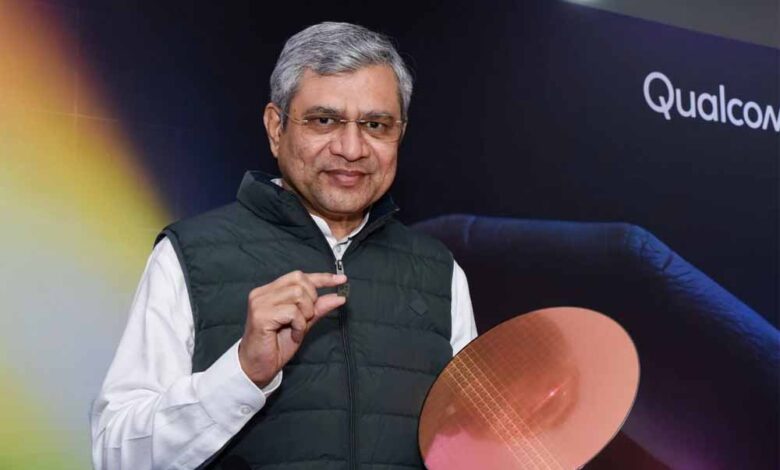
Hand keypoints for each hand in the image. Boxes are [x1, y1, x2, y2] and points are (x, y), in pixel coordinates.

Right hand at [238, 270, 346, 386]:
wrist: (257, 367)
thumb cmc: (276, 346)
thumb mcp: (303, 324)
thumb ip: (318, 308)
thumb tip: (338, 296)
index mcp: (270, 291)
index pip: (299, 276)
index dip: (322, 278)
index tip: (341, 280)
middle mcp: (262, 293)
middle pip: (299, 281)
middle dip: (311, 300)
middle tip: (305, 319)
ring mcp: (260, 303)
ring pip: (298, 294)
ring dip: (305, 314)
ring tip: (297, 328)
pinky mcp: (260, 315)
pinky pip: (292, 312)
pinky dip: (299, 325)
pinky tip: (293, 334)